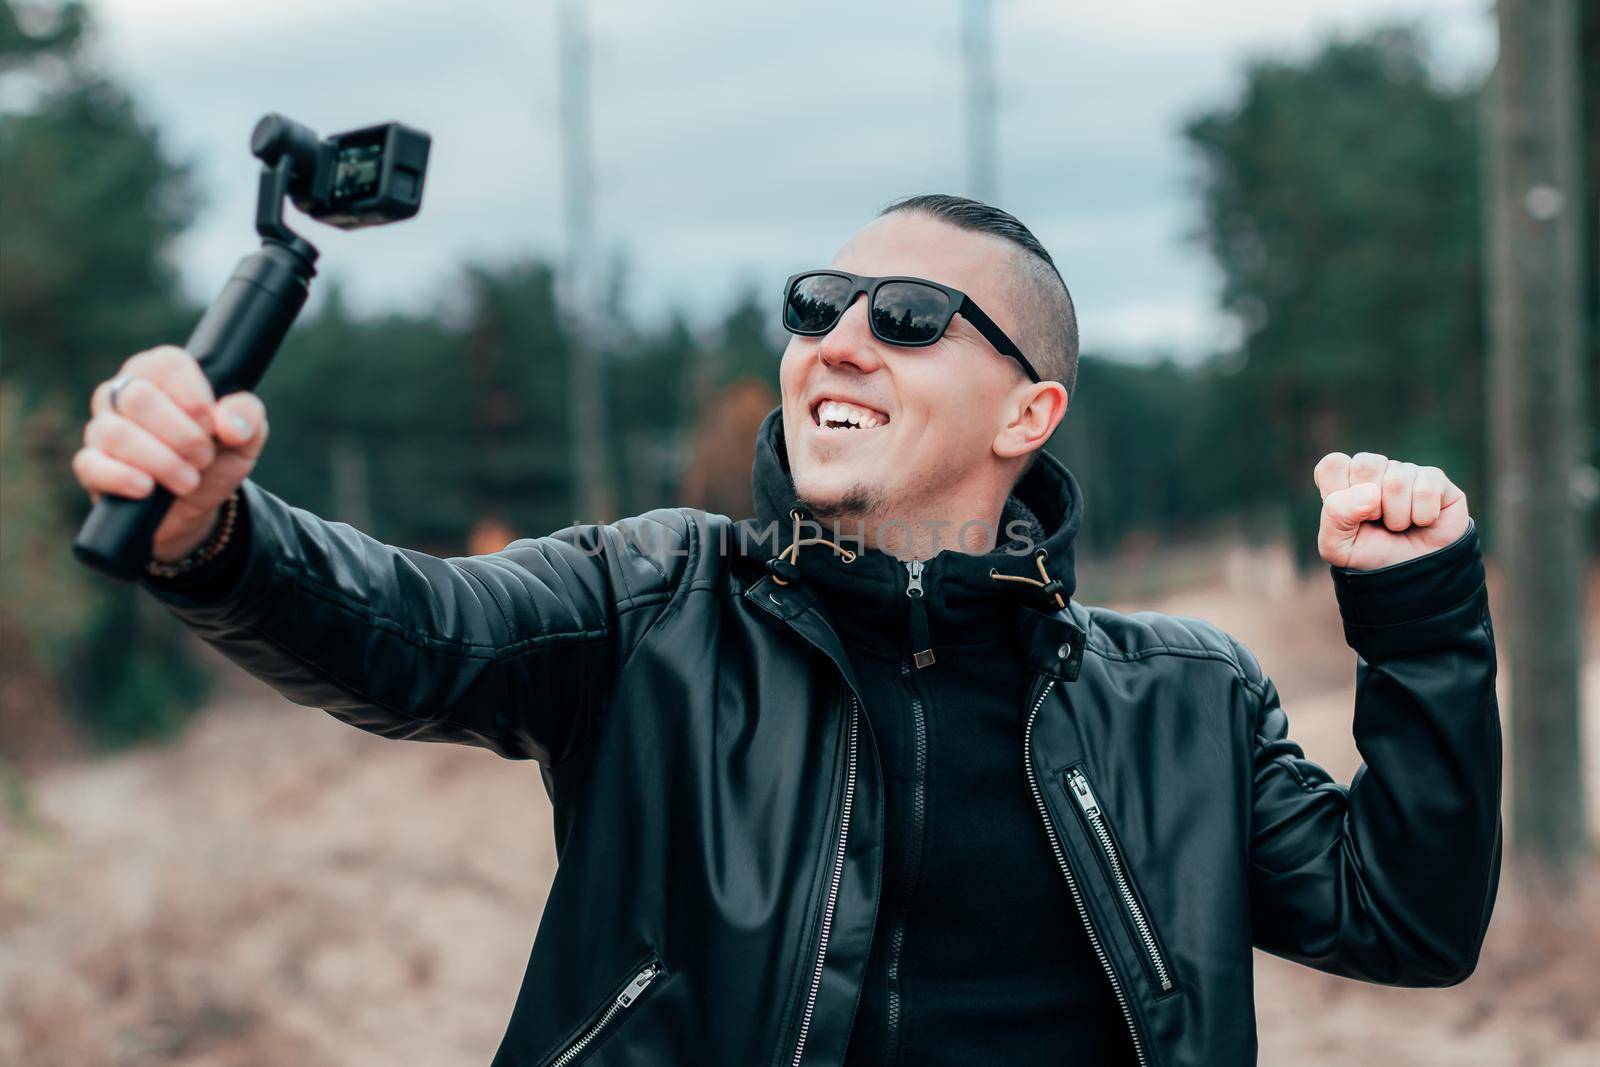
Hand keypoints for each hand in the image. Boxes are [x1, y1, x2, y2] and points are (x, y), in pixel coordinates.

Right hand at [71, 345, 269, 562]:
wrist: (199, 503)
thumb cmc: (218, 456)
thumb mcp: (246, 436)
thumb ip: (247, 416)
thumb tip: (228, 424)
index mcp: (162, 372)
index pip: (168, 364)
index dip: (194, 399)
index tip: (212, 426)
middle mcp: (124, 392)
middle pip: (139, 398)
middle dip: (183, 436)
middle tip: (204, 457)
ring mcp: (102, 427)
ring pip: (116, 433)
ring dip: (162, 462)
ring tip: (188, 481)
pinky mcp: (90, 465)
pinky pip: (91, 465)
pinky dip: (123, 478)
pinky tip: (147, 488)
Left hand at [1314, 451, 1469, 569]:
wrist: (1414, 577)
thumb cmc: (1372, 557)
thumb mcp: (1338, 547)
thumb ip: (1336, 516)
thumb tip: (1369, 492)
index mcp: (1345, 481)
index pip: (1333, 464)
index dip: (1340, 492)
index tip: (1351, 516)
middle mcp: (1375, 471)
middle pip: (1365, 463)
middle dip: (1370, 505)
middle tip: (1377, 521)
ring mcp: (1405, 472)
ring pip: (1397, 480)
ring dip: (1397, 516)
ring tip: (1399, 526)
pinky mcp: (1435, 479)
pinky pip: (1426, 489)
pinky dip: (1422, 516)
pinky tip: (1422, 522)